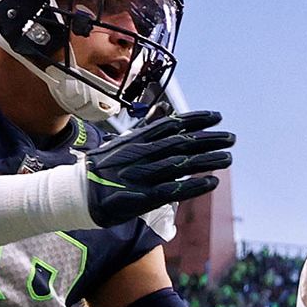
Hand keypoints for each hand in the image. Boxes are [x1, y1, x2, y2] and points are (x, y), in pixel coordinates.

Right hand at [79, 110, 233, 227]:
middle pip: (180, 143)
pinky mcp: (141, 197)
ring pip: (180, 164)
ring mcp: (140, 175)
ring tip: (229, 157)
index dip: (195, 120)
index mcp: (137, 139)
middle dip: (208, 140)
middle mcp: (141, 153)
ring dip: (207, 160)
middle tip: (231, 138)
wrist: (75, 193)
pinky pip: (172, 190)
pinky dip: (193, 186)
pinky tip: (212, 182)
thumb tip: (165, 108)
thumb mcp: (123, 141)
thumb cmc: (102, 168)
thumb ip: (147, 127)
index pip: (171, 125)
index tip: (217, 116)